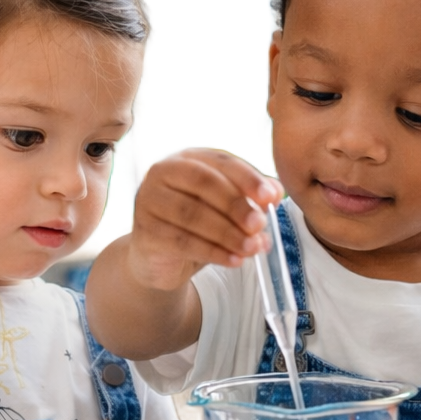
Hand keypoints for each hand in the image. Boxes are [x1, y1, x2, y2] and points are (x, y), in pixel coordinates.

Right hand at [126, 146, 283, 291]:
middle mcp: (164, 172)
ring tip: (252, 248)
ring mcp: (149, 200)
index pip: (221, 161)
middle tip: (260, 225)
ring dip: (227, 233)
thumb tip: (275, 193)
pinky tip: (234, 261)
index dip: (247, 178)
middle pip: (204, 183)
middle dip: (236, 205)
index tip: (270, 197)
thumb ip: (250, 198)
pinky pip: (182, 241)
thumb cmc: (199, 227)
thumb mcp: (226, 210)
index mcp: (188, 158)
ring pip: (193, 214)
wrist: (163, 260)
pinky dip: (213, 252)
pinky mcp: (144, 230)